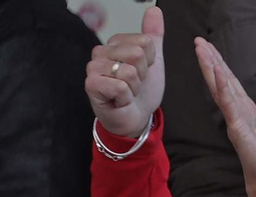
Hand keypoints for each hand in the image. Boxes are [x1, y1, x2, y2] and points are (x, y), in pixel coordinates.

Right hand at [85, 6, 165, 138]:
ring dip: (135, 88)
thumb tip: (154, 11)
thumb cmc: (141, 91)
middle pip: (137, 54)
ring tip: (127, 92)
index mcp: (115, 44)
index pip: (145, 42)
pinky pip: (120, 86)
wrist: (136, 117)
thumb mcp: (154, 61)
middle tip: (134, 83)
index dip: (150, 62)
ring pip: (129, 71)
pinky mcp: (91, 85)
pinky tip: (120, 100)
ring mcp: (93, 68)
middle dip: (143, 75)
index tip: (142, 72)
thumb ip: (154, 35)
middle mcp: (101, 52)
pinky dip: (126, 97)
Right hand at [195, 38, 255, 196]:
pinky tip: (216, 72)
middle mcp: (238, 115)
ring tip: (201, 48)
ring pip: (221, 89)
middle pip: (222, 82)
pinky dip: (222, 87)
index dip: (221, 67)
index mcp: (246, 114)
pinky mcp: (238, 129)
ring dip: (212, 67)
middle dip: (211, 61)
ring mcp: (236, 121)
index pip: (231, 86)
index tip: (211, 49)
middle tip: (198, 40)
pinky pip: (229, 104)